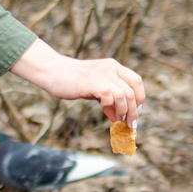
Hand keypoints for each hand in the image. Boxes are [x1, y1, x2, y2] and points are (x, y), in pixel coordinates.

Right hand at [9, 39, 145, 125]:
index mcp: (113, 67)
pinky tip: (107, 114)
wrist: (53, 72)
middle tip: (131, 124)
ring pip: (124, 95)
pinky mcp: (92, 82)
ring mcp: (102, 74)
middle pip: (132, 91)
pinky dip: (111, 108)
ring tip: (119, 121)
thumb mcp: (95, 89)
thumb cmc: (74, 82)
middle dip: (134, 111)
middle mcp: (110, 68)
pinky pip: (110, 96)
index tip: (135, 112)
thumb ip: (108, 99)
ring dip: (124, 111)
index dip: (140, 98)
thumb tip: (119, 117)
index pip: (136, 81)